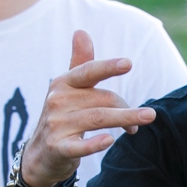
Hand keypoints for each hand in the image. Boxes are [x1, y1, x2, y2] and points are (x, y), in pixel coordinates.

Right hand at [22, 30, 155, 186]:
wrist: (40, 155)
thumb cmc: (62, 117)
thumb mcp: (68, 89)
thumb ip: (80, 63)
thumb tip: (81, 31)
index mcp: (63, 84)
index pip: (88, 72)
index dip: (107, 67)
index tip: (128, 63)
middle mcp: (57, 101)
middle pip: (102, 99)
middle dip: (127, 106)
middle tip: (146, 116)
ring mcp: (56, 125)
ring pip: (98, 118)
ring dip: (125, 118)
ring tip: (146, 119)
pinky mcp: (58, 148)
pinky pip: (79, 146)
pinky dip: (94, 143)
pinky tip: (110, 140)